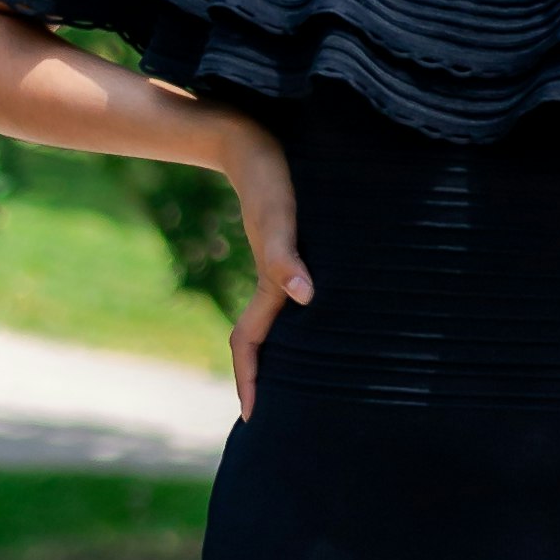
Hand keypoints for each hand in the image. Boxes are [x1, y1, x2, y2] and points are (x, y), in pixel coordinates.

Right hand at [220, 117, 309, 413]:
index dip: (252, 381)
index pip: (251, 343)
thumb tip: (306, 298)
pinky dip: (293, 323)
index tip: (252, 418)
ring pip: (274, 323)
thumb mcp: (280, 215)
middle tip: (269, 419)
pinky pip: (287, 298)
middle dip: (262, 381)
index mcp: (269, 283)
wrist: (249, 140)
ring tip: (292, 386)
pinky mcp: (288, 250)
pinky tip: (310, 324)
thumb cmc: (270, 176)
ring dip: (277, 355)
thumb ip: (287, 257)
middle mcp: (272, 281)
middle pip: (260, 342)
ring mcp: (278, 267)